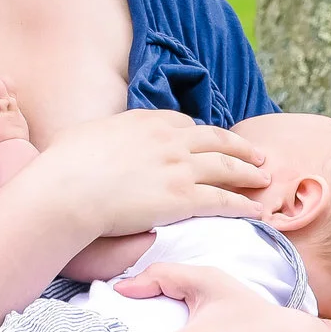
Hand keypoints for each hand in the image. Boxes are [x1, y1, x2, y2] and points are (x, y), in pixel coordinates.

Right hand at [14, 108, 269, 239]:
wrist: (67, 190)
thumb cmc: (65, 166)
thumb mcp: (87, 135)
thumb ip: (105, 136)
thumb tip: (101, 142)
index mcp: (146, 120)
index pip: (184, 124)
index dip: (201, 135)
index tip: (210, 143)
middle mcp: (169, 139)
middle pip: (216, 140)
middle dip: (240, 147)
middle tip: (257, 155)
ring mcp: (179, 167)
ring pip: (227, 167)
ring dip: (249, 173)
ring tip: (265, 178)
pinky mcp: (183, 197)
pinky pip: (223, 200)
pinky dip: (244, 205)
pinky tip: (258, 210)